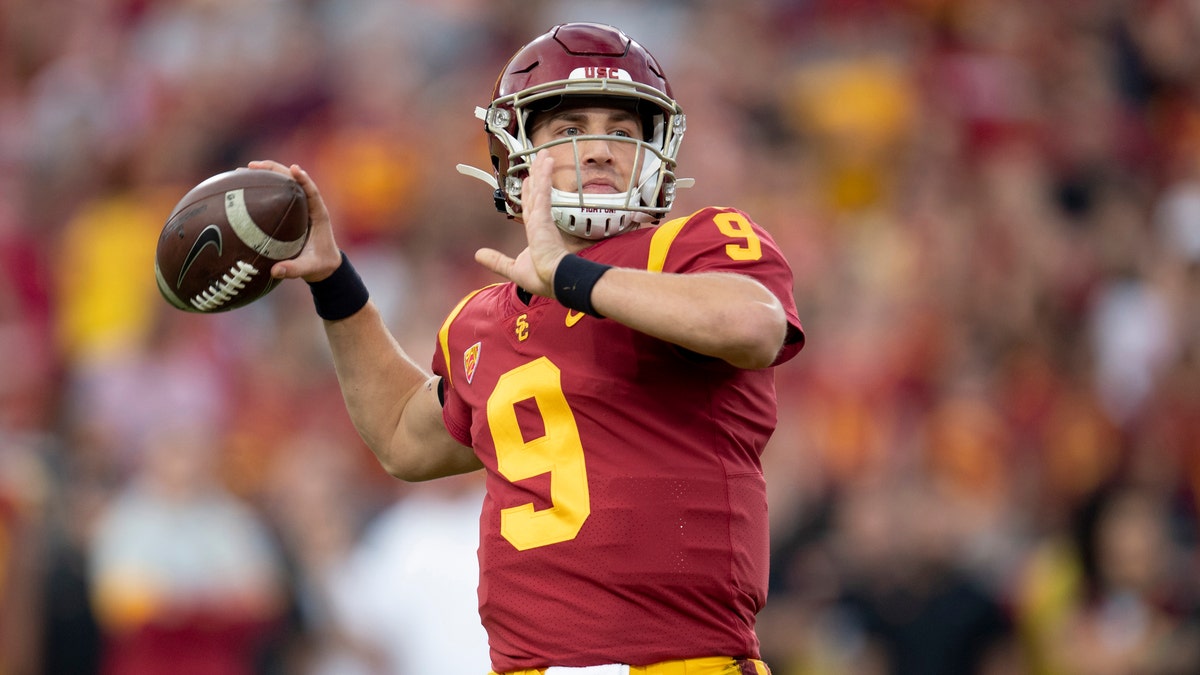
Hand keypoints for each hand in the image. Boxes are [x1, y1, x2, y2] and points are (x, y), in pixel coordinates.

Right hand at [247, 160, 342, 282]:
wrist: (325, 265)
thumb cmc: (320, 264)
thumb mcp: (309, 268)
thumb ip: (295, 270)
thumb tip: (275, 271)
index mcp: (318, 214)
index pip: (312, 192)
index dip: (304, 179)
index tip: (294, 168)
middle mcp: (309, 205)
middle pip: (293, 180)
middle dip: (274, 170)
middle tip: (252, 166)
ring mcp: (299, 206)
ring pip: (283, 183)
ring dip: (266, 174)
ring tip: (243, 170)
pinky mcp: (291, 210)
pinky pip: (277, 193)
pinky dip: (263, 187)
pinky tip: (244, 186)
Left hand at [474, 153, 568, 297]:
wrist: (555, 280)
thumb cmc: (542, 278)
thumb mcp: (513, 268)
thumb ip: (496, 260)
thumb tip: (478, 254)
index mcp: (536, 233)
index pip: (531, 207)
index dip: (530, 192)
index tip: (529, 181)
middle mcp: (539, 223)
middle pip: (537, 193)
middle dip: (538, 175)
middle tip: (540, 159)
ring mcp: (542, 219)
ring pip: (540, 189)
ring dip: (541, 170)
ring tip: (544, 154)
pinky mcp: (544, 218)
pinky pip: (543, 193)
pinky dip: (544, 178)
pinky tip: (545, 164)